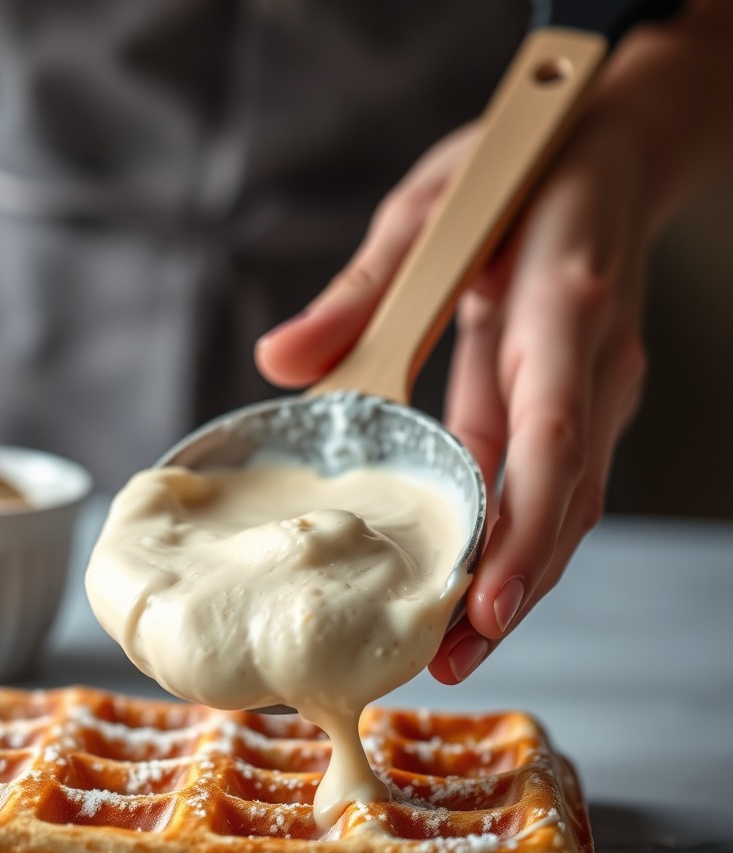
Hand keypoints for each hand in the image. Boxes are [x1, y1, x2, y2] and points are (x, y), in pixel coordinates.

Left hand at [256, 78, 671, 682]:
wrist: (609, 154)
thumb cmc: (516, 173)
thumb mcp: (428, 208)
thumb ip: (360, 288)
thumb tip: (280, 362)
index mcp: (558, 308)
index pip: (551, 437)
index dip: (522, 529)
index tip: (485, 605)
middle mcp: (591, 364)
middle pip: (565, 501)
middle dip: (513, 589)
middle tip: (447, 662)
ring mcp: (595, 390)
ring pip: (566, 508)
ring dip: (516, 582)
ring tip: (452, 649)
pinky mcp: (580, 403)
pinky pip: (552, 486)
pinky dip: (514, 542)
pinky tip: (467, 583)